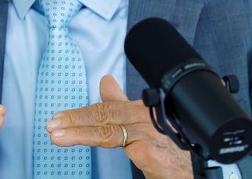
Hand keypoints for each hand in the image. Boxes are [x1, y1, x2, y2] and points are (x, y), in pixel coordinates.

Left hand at [46, 75, 192, 178]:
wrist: (198, 172)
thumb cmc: (173, 151)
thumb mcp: (144, 127)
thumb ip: (122, 104)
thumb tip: (105, 82)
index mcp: (143, 109)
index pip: (106, 108)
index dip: (81, 113)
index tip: (58, 117)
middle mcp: (146, 117)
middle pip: (104, 114)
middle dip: (74, 119)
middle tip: (52, 124)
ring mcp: (149, 133)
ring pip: (106, 129)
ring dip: (78, 130)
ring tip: (57, 135)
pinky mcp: (150, 152)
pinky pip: (119, 145)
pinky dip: (93, 140)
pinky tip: (75, 140)